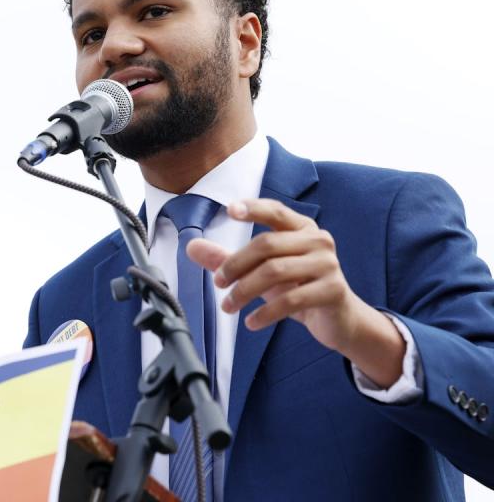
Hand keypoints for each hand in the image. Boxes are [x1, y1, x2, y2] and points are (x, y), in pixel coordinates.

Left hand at [186, 199, 369, 354]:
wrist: (339, 320)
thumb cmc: (297, 288)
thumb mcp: (260, 272)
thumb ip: (227, 258)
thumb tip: (191, 247)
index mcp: (302, 228)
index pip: (276, 211)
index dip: (254, 208)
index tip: (230, 210)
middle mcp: (318, 241)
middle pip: (267, 244)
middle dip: (235, 264)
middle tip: (218, 283)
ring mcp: (328, 265)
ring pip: (275, 272)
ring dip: (245, 291)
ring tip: (228, 306)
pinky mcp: (332, 290)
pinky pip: (291, 300)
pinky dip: (265, 313)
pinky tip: (251, 322)